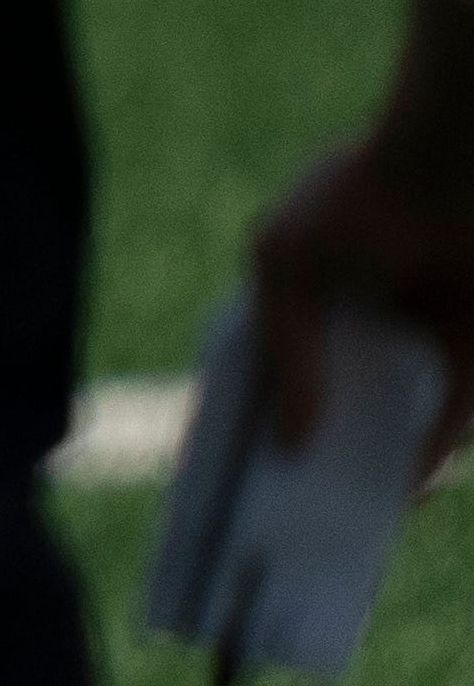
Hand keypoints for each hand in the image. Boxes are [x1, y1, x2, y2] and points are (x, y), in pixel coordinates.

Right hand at [237, 121, 473, 485]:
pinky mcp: (469, 355)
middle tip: (286, 505)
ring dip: (370, 460)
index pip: (277, 364)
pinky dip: (430, 454)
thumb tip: (288, 441)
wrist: (457, 170)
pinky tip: (403, 492)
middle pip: (335, 398)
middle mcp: (365, 319)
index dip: (257, 411)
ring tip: (341, 515)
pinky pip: (449, 418)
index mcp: (311, 290)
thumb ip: (288, 356)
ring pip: (392, 416)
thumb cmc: (357, 201)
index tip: (235, 462)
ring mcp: (420, 339)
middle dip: (314, 447)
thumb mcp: (289, 271)